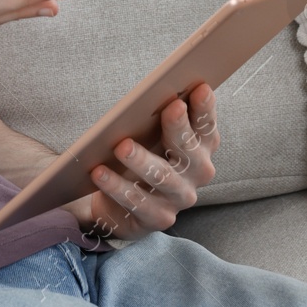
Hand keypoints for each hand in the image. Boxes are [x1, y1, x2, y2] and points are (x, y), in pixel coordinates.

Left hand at [61, 82, 220, 245]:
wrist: (120, 202)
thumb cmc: (142, 154)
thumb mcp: (151, 134)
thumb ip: (158, 116)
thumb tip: (156, 90)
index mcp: (200, 148)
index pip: (207, 127)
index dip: (206, 109)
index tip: (200, 87)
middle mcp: (197, 174)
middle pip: (190, 151)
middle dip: (180, 128)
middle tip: (171, 107)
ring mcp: (179, 198)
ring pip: (163, 177)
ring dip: (142, 160)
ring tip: (121, 145)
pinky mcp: (158, 218)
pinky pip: (136, 202)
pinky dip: (116, 186)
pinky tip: (98, 172)